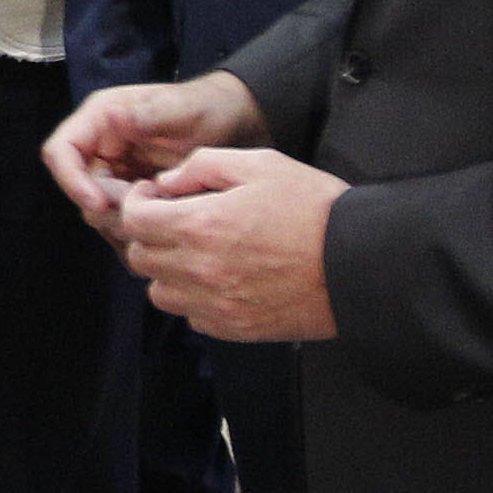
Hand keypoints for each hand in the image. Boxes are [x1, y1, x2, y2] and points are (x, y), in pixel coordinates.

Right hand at [44, 71, 269, 236]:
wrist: (229, 121)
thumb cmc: (204, 108)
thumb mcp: (178, 109)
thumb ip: (147, 114)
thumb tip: (115, 117)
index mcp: (101, 118)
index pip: (61, 151)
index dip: (72, 181)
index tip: (101, 204)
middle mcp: (99, 145)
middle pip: (77, 186)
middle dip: (106, 206)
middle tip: (147, 210)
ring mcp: (112, 169)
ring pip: (96, 208)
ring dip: (123, 220)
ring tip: (163, 214)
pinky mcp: (127, 190)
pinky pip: (117, 218)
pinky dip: (136, 228)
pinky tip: (164, 227)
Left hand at [111, 146, 346, 342]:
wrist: (359, 263)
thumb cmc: (313, 207)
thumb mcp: (260, 164)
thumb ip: (203, 165)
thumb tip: (167, 182)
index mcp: (201, 225)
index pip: (133, 220)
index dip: (137, 203)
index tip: (155, 197)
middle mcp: (199, 270)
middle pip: (139, 258)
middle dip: (149, 235)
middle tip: (174, 221)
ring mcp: (215, 304)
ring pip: (159, 293)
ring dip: (167, 271)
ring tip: (196, 253)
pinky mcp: (234, 328)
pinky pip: (190, 317)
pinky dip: (194, 299)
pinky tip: (220, 279)